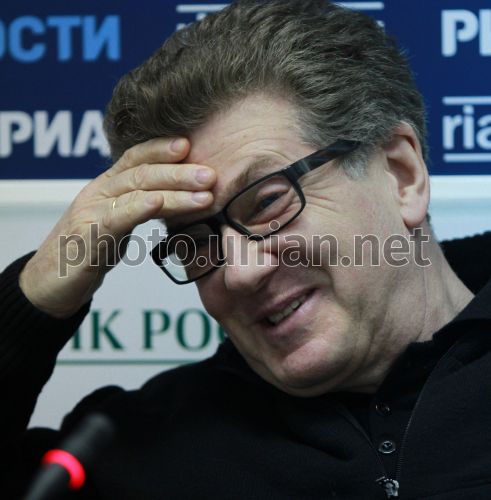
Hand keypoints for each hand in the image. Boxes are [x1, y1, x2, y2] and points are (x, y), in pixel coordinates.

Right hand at [19, 137, 215, 317]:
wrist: (49, 283)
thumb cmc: (88, 251)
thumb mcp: (117, 223)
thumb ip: (140, 208)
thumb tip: (176, 202)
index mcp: (106, 186)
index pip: (135, 158)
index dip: (161, 148)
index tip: (191, 145)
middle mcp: (97, 192)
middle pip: (141, 172)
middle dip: (178, 171)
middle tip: (211, 174)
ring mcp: (90, 212)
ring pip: (134, 191)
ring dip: (172, 191)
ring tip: (204, 194)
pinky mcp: (85, 238)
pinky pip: (114, 218)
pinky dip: (138, 208)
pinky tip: (158, 203)